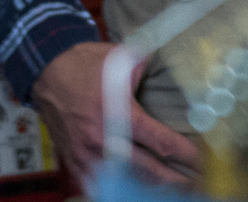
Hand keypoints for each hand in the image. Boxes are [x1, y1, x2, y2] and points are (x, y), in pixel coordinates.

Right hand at [31, 40, 198, 190]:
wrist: (47, 70)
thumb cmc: (84, 64)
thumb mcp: (121, 58)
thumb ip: (147, 69)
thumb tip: (171, 70)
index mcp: (118, 115)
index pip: (160, 142)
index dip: (184, 154)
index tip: (200, 160)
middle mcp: (102, 140)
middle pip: (147, 172)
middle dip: (173, 180)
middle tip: (193, 184)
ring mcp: (86, 155)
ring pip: (123, 183)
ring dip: (147, 187)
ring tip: (168, 189)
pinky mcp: (74, 161)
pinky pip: (98, 185)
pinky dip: (118, 189)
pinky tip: (134, 190)